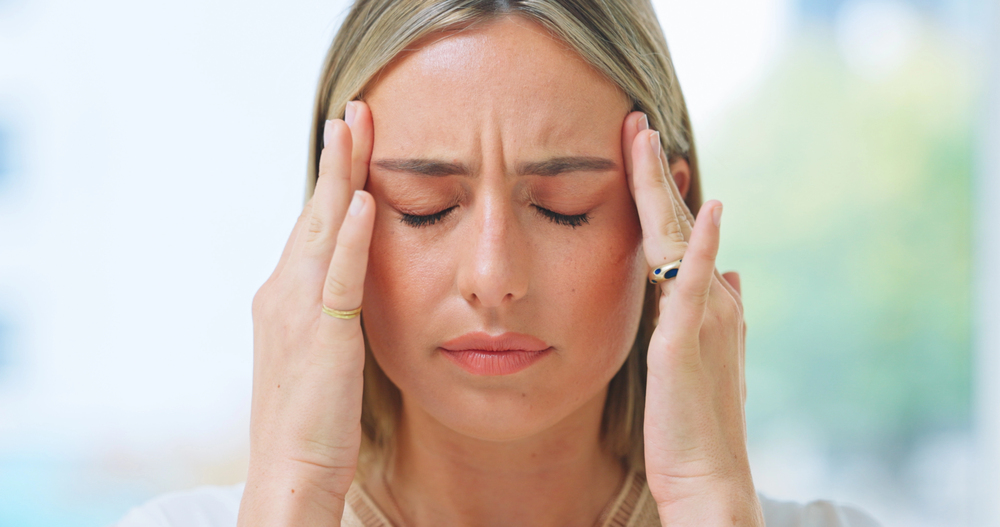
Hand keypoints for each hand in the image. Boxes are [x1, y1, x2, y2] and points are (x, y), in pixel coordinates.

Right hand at [237, 102, 374, 525]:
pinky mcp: (321, 336)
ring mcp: (296, 312)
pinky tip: (363, 201)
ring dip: (342, 176)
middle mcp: (281, 294)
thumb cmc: (311, 425)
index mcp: (283, 299)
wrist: (290, 474)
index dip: (332, 183)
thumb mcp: (320, 357)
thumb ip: (332, 316)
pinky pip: (337, 276)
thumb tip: (351, 293)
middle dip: (337, 161)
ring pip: (321, 229)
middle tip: (353, 111)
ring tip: (356, 128)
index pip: (312, 226)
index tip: (349, 142)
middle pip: (314, 213)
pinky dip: (348, 237)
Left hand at [622, 112, 762, 525]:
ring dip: (661, 187)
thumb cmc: (694, 425)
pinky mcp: (688, 339)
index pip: (676, 236)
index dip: (659, 193)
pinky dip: (701, 244)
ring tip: (645, 139)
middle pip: (675, 224)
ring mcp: (704, 316)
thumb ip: (710, 313)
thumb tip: (731, 273)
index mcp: (706, 304)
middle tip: (635, 123)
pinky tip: (705, 207)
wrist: (707, 477)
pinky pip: (694, 282)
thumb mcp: (702, 359)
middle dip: (653, 173)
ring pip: (678, 239)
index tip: (642, 152)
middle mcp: (712, 300)